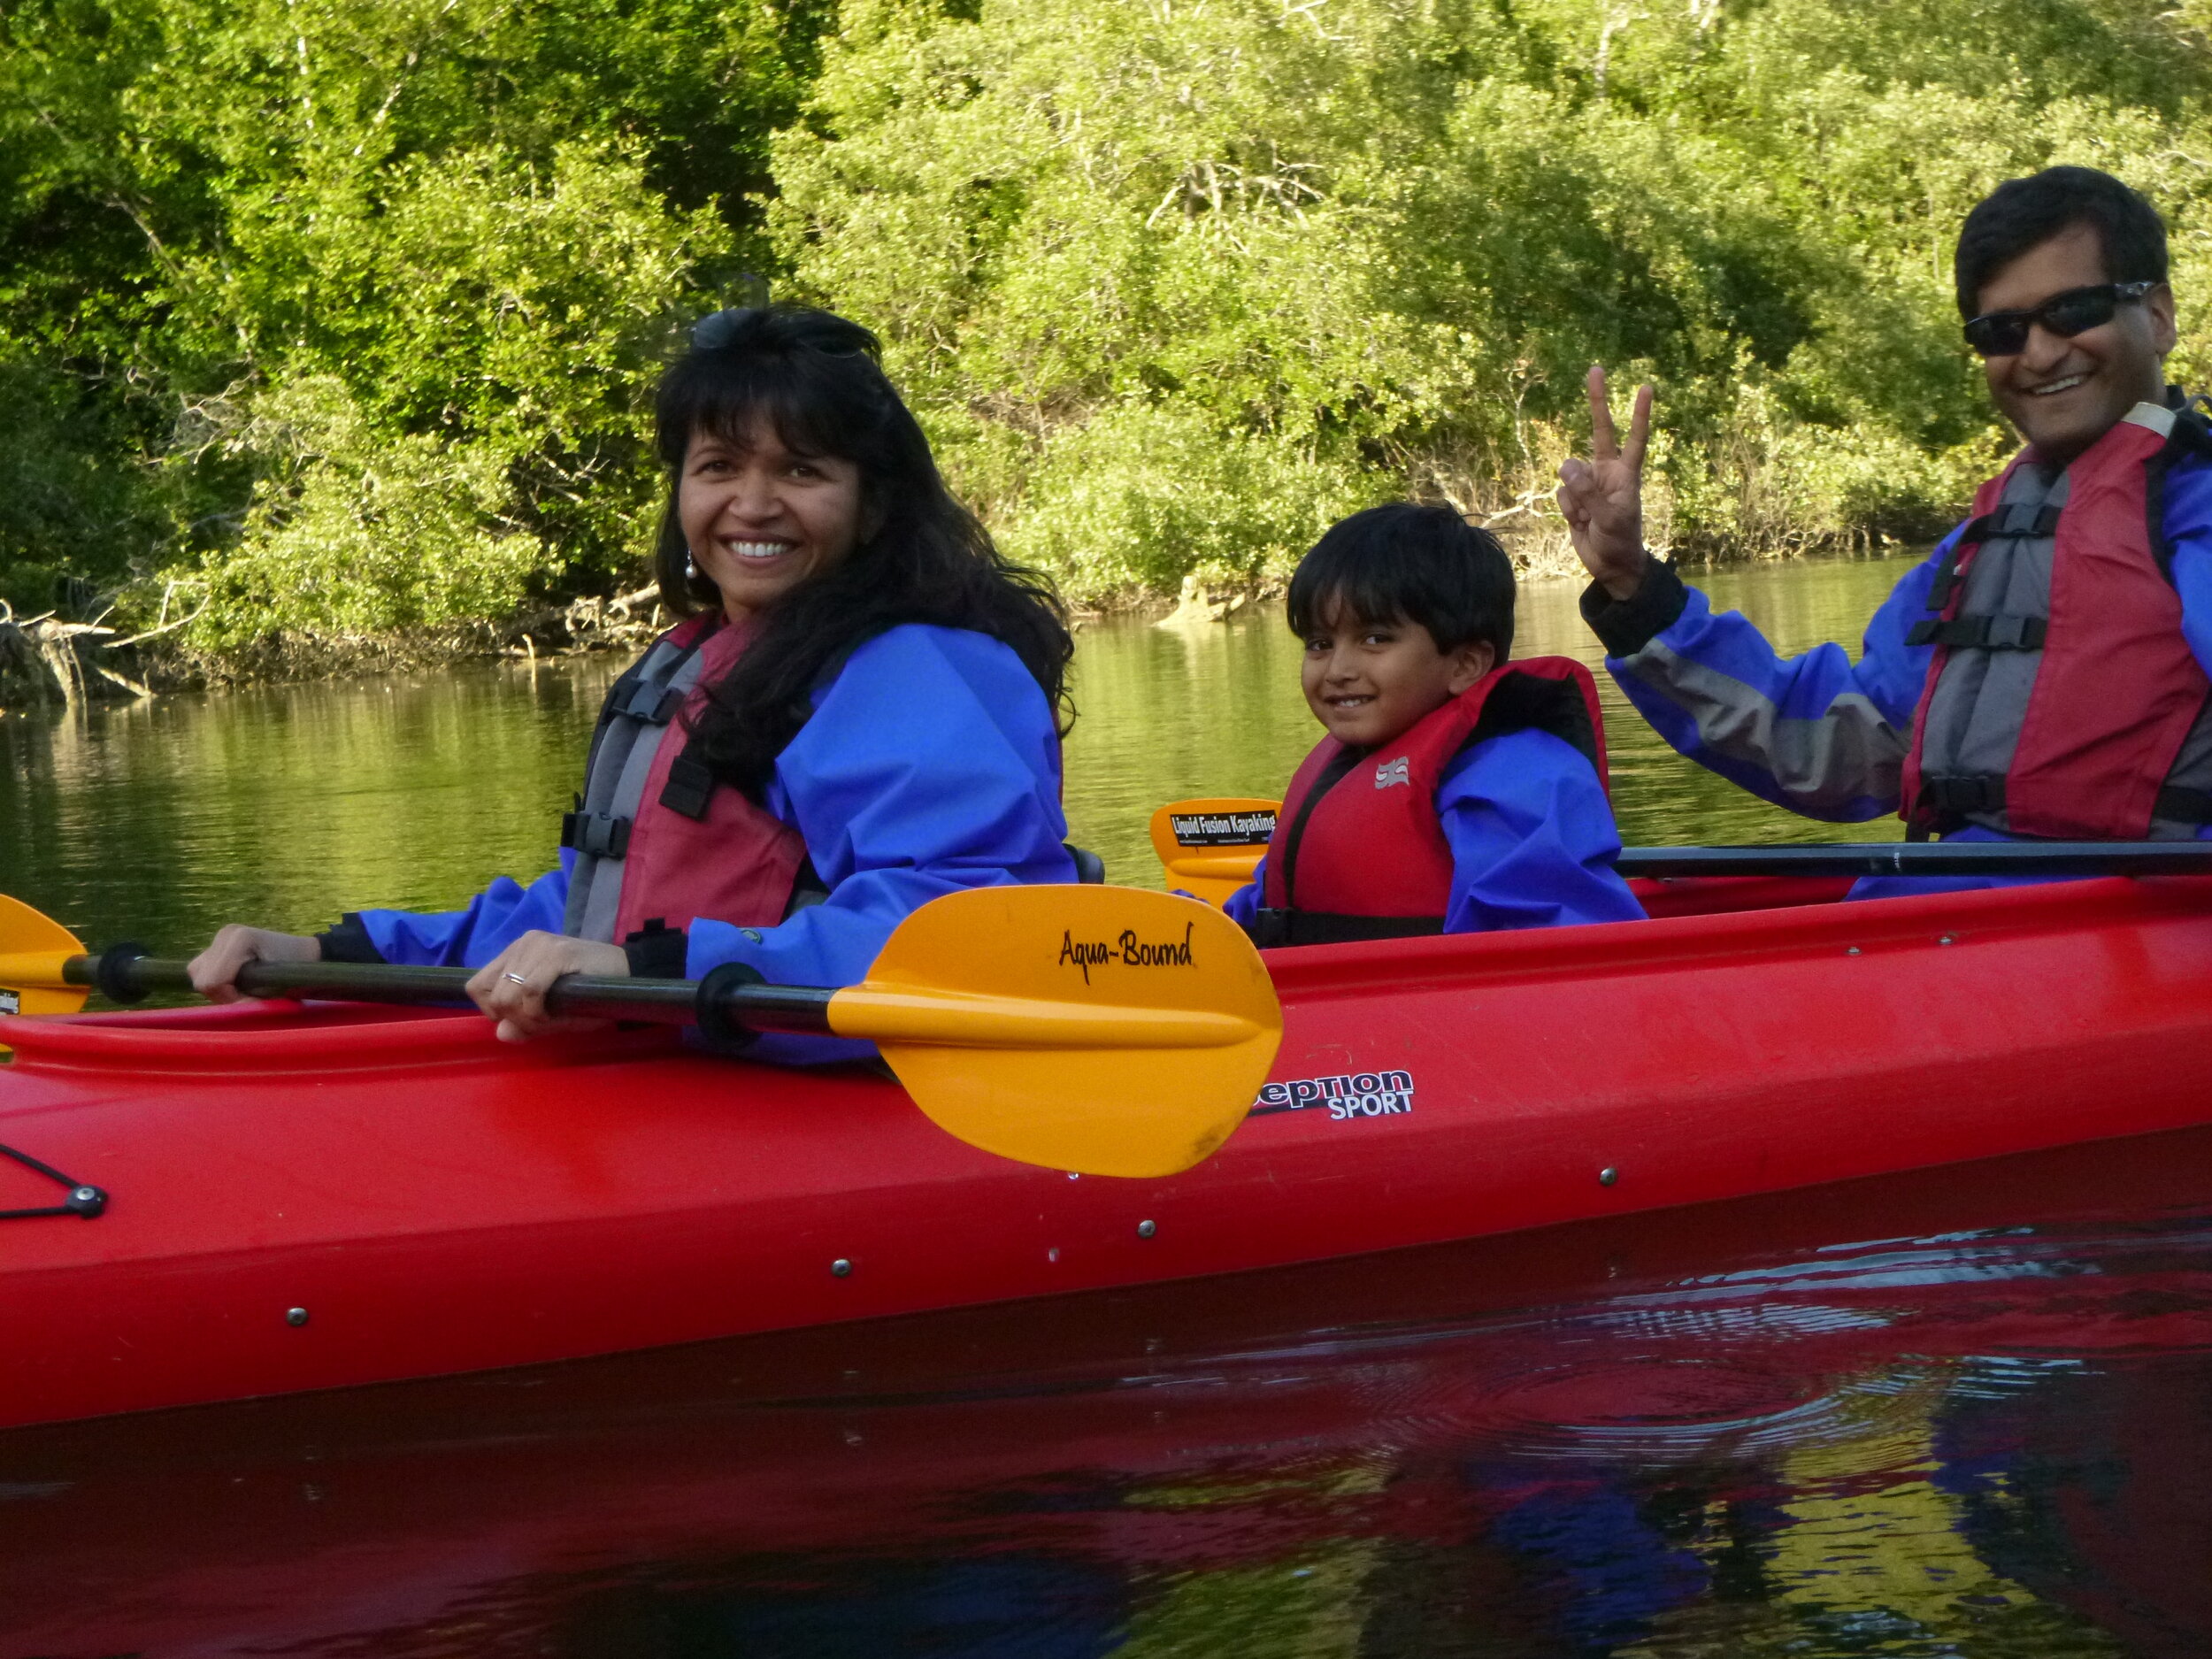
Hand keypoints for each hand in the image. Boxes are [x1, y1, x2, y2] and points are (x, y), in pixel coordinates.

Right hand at [187, 925, 320, 1002]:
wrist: (304, 953)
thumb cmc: (295, 971)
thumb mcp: (275, 986)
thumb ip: (249, 998)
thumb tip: (229, 1012)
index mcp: (240, 939)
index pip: (213, 981)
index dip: (230, 998)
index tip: (252, 1002)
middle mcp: (225, 934)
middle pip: (202, 978)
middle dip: (223, 995)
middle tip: (248, 997)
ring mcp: (220, 936)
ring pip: (197, 973)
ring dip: (218, 988)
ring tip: (242, 990)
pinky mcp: (217, 943)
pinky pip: (201, 968)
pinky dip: (216, 980)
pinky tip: (236, 982)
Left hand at [466, 931, 628, 1043]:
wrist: (629, 974)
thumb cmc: (589, 993)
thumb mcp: (551, 1012)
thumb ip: (523, 1022)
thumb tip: (501, 1033)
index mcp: (515, 953)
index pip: (477, 986)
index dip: (493, 1011)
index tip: (521, 1019)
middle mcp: (522, 944)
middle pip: (492, 995)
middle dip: (514, 1018)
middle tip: (541, 1022)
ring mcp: (538, 945)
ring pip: (507, 995)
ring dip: (527, 1018)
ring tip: (550, 1018)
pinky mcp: (557, 952)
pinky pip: (530, 991)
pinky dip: (538, 1011)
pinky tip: (555, 1014)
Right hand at [1555, 365, 1654, 600]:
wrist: (1610, 565)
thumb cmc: (1620, 541)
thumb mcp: (1609, 519)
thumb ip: (1588, 492)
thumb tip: (1566, 465)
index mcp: (1625, 474)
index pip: (1634, 438)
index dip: (1639, 414)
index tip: (1645, 387)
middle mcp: (1607, 471)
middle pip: (1600, 431)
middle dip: (1597, 401)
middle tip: (1597, 369)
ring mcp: (1588, 483)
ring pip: (1569, 474)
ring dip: (1574, 496)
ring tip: (1587, 517)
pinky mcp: (1573, 497)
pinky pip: (1561, 494)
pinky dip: (1567, 508)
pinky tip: (1578, 521)